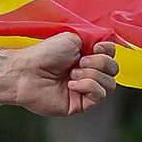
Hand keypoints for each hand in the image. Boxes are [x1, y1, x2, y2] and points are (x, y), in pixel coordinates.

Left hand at [0, 33, 118, 117]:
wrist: (28, 71)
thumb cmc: (46, 53)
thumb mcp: (73, 38)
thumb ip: (94, 39)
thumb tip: (108, 44)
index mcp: (87, 56)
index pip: (112, 54)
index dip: (107, 50)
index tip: (94, 47)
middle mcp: (88, 72)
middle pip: (114, 69)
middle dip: (99, 62)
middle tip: (79, 61)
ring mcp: (86, 89)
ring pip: (110, 84)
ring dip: (92, 75)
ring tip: (72, 74)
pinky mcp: (81, 104)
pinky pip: (99, 95)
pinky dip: (88, 86)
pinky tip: (71, 84)